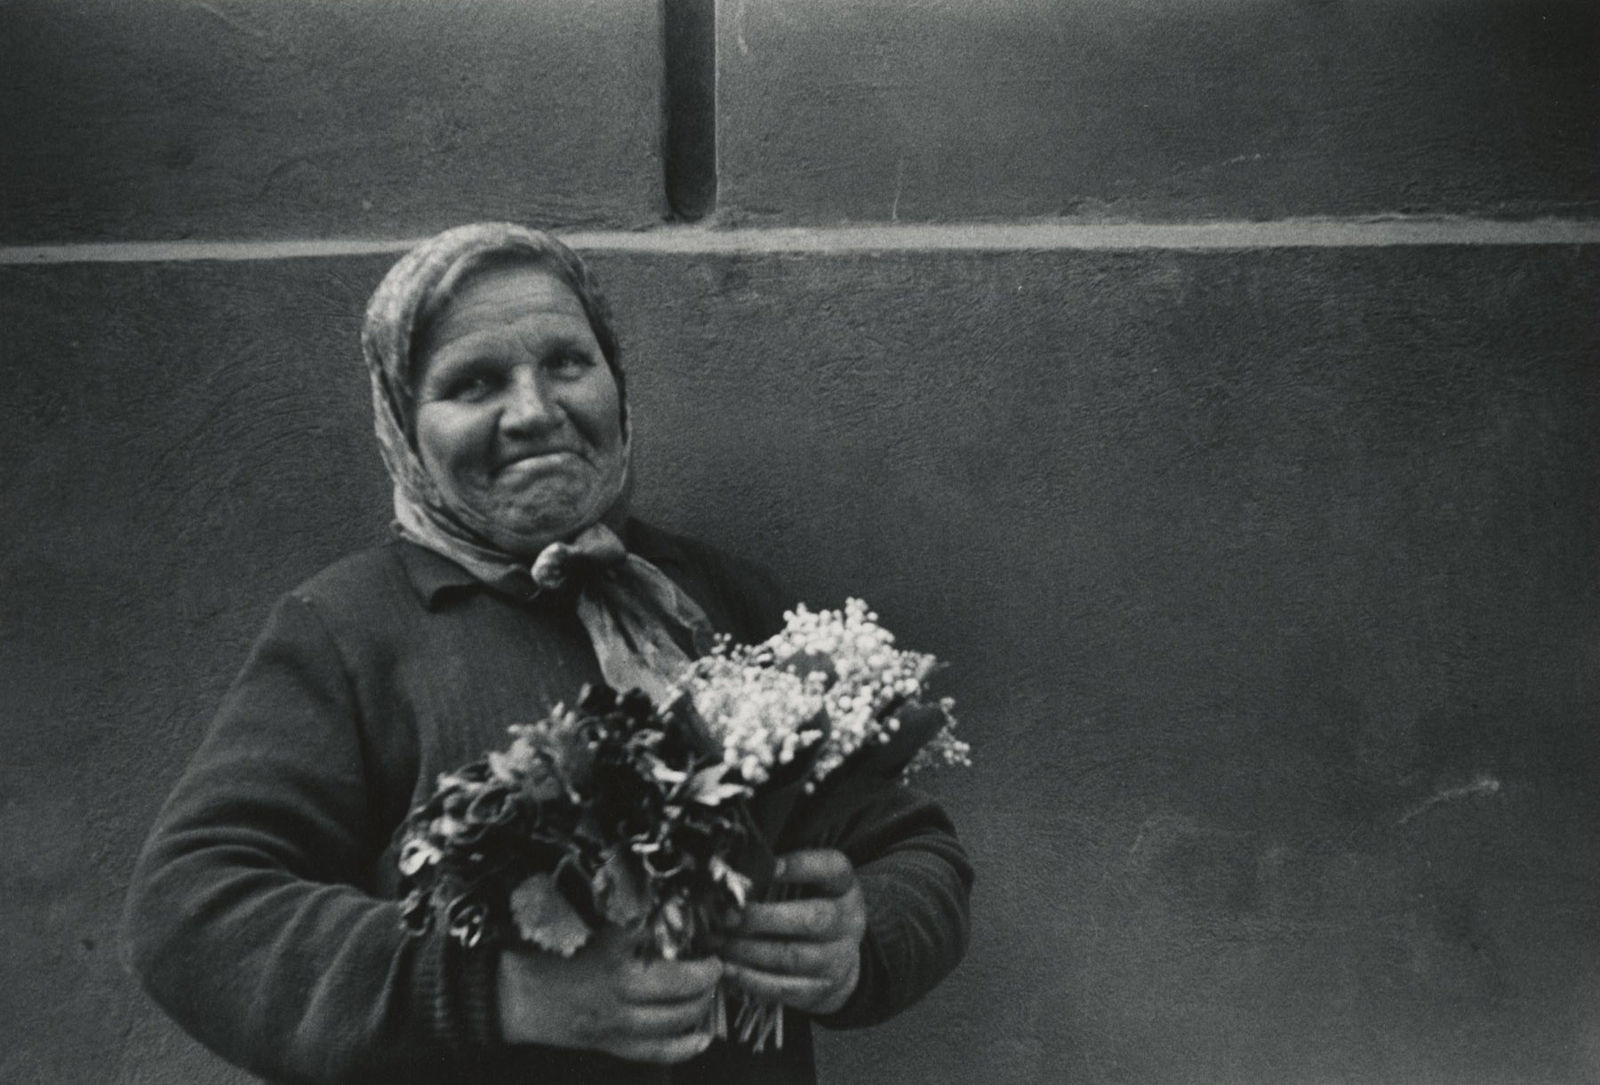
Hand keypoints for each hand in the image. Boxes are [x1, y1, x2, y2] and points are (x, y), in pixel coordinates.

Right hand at [496, 923, 722, 1062]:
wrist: (510, 994)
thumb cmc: (544, 950)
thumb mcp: (581, 918)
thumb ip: (621, 909)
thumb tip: (662, 898)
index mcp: (610, 947)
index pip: (665, 934)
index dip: (692, 929)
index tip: (706, 923)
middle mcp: (618, 985)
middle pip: (681, 984)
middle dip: (706, 973)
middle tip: (714, 962)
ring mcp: (616, 1019)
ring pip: (675, 1018)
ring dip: (701, 1003)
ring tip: (708, 989)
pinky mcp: (611, 1043)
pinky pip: (657, 1052)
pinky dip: (685, 1047)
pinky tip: (703, 1035)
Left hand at [716, 848, 865, 1015]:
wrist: (839, 960)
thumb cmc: (809, 907)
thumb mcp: (808, 884)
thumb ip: (776, 872)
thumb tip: (731, 865)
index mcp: (844, 886)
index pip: (832, 869)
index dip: (801, 866)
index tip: (768, 866)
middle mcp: (847, 921)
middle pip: (812, 919)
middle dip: (764, 917)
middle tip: (726, 915)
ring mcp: (838, 958)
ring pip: (793, 956)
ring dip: (749, 950)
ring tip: (717, 942)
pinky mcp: (821, 989)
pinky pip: (784, 987)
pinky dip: (751, 980)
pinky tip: (726, 969)